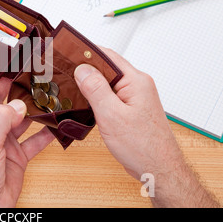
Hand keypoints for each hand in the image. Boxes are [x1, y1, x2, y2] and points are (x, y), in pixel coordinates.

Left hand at [0, 70, 53, 207]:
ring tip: (41, 95)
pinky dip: (44, 133)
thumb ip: (0, 121)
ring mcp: (3, 142)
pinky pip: (33, 140)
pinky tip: (54, 126)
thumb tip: (17, 105)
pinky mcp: (17, 156)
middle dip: (8, 87)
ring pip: (18, 119)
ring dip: (29, 108)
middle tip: (22, 74)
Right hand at [74, 48, 218, 206]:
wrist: (158, 169)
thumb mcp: (112, 116)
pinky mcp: (130, 108)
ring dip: (90, 82)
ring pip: (107, 82)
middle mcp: (137, 85)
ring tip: (70, 83)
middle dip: (85, 67)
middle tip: (63, 68)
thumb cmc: (143, 147)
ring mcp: (134, 97)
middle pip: (107, 67)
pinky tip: (85, 100)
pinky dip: (96, 95)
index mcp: (136, 81)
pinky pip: (110, 94)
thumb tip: (83, 69)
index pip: (108, 56)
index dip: (86, 52)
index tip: (68, 52)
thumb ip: (96, 90)